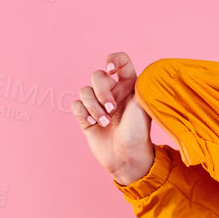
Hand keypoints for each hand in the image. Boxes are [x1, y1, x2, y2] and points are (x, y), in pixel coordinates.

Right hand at [70, 51, 153, 184]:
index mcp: (128, 85)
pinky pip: (76, 104)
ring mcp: (98, 104)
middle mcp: (113, 92)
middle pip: (97, 75)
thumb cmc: (139, 132)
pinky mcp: (86, 117)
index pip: (120, 60)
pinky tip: (93, 123)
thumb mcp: (142, 104)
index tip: (112, 71)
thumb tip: (130, 67)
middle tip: (112, 110)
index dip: (113, 60)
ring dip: (94, 107)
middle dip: (102, 92)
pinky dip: (84, 112)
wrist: (128, 157)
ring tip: (106, 123)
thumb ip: (137, 83)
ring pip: (85, 91)